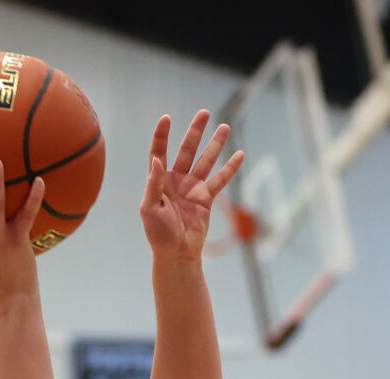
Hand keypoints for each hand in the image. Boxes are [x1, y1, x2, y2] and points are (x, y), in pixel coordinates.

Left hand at [139, 110, 243, 260]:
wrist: (176, 254)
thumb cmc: (158, 233)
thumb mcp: (149, 209)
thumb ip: (153, 184)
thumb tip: (156, 160)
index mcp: (158, 181)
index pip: (159, 153)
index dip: (161, 136)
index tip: (166, 118)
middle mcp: (176, 180)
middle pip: (186, 150)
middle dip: (195, 132)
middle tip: (204, 113)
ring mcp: (192, 188)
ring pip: (206, 161)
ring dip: (215, 144)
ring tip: (225, 127)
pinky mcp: (206, 198)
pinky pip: (220, 180)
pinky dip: (230, 168)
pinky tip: (239, 154)